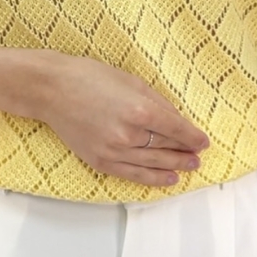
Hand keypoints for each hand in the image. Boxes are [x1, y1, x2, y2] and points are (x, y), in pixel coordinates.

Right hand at [39, 53, 210, 188]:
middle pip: (167, 148)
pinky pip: (132, 175)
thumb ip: (156, 102)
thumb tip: (177, 120)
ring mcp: (113, 151)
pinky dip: (152, 179)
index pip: (177, 129)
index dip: (193, 137)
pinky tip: (168, 179)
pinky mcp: (100, 161)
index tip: (204, 142)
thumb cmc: (90, 78)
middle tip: (198, 156)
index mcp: (139, 110)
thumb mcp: (131, 81)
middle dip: (186, 152)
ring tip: (189, 167)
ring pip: (153, 164)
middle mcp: (128, 134)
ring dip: (175, 166)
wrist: (52, 90)